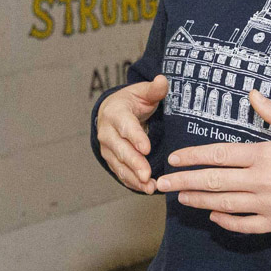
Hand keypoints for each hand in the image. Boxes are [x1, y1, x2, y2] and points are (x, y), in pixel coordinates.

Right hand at [95, 74, 168, 193]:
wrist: (112, 112)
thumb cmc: (131, 102)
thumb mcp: (142, 93)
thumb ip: (154, 90)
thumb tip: (163, 81)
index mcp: (115, 113)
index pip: (126, 127)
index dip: (136, 138)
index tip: (147, 149)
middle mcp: (107, 132)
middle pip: (121, 149)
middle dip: (134, 163)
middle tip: (147, 175)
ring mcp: (107, 148)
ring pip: (119, 165)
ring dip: (133, 177)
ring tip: (149, 187)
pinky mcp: (111, 159)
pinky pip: (120, 173)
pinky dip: (132, 182)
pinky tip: (144, 189)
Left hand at [157, 92, 270, 235]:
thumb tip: (252, 94)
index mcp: (267, 155)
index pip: (219, 155)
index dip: (192, 157)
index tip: (173, 159)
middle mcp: (263, 181)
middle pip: (214, 181)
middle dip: (183, 182)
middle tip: (160, 184)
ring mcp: (269, 205)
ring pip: (224, 205)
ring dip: (198, 201)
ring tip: (179, 198)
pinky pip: (245, 225)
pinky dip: (226, 222)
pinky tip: (213, 217)